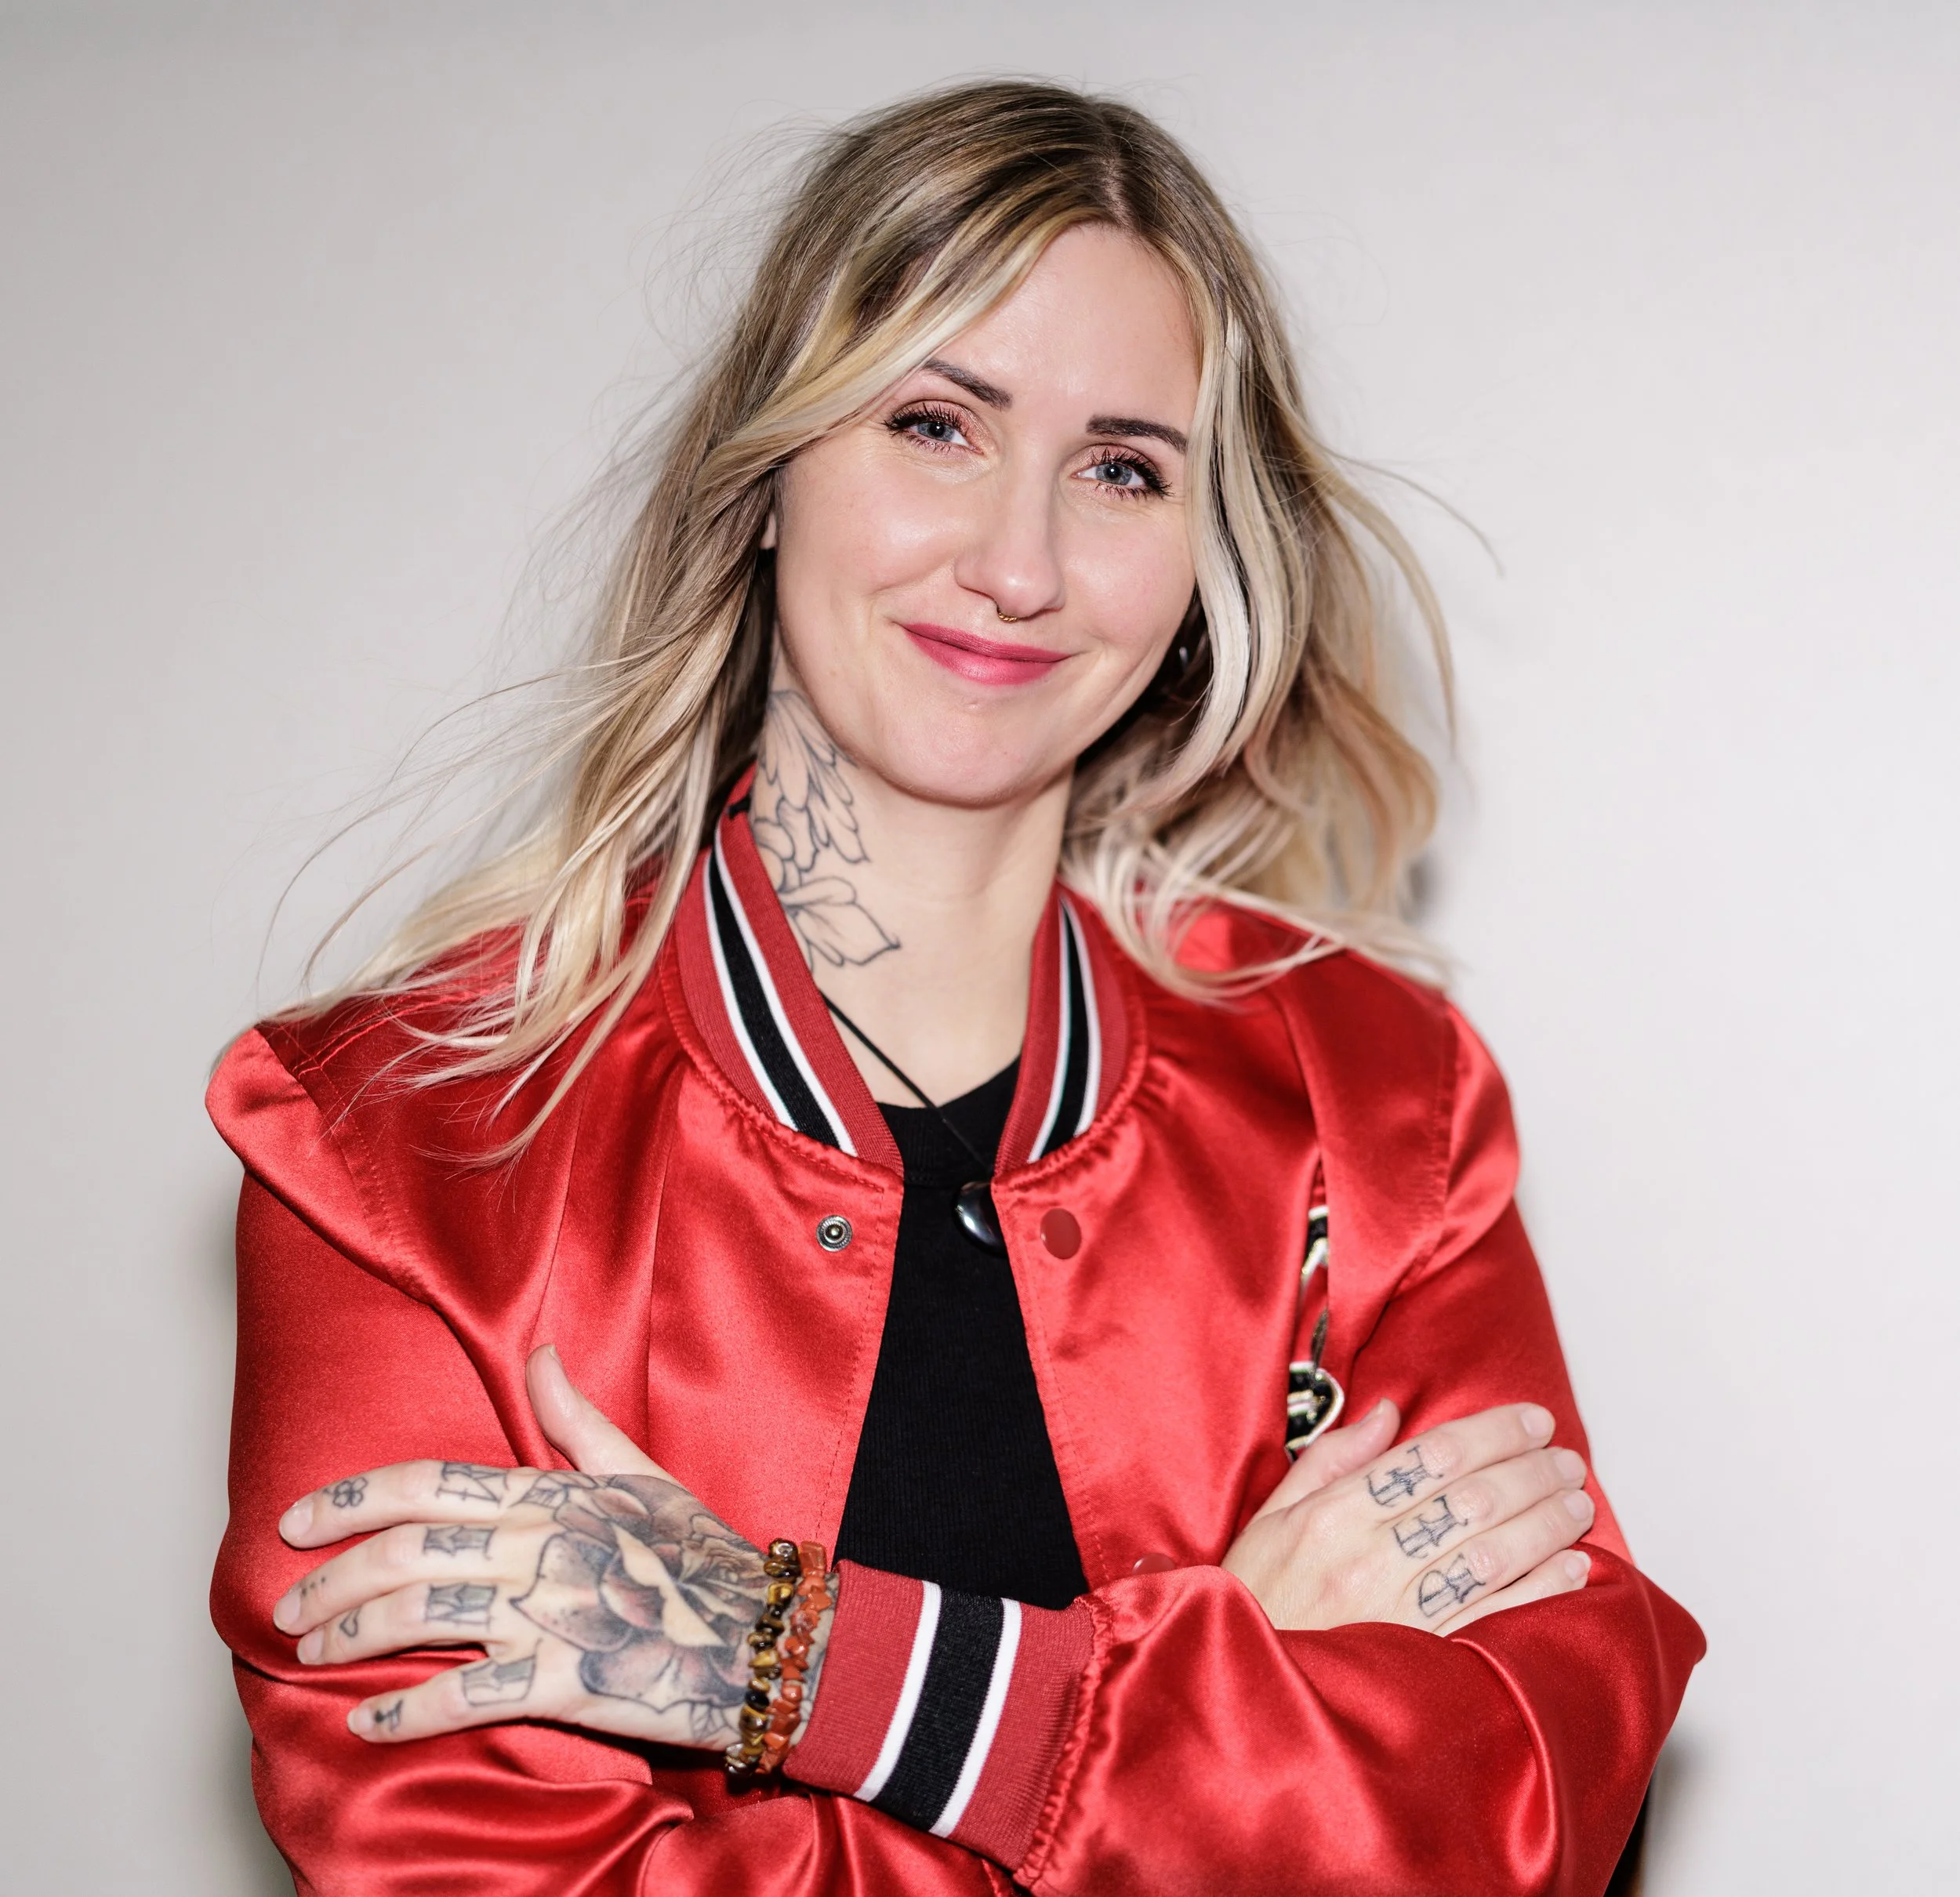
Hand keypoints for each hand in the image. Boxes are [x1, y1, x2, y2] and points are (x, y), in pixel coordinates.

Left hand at [273, 1346, 824, 1747]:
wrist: (764, 1636)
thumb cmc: (700, 1554)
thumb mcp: (641, 1472)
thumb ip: (576, 1417)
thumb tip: (537, 1351)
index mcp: (553, 1494)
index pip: (429, 1485)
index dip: (352, 1500)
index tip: (294, 1522)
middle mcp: (542, 1546)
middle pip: (407, 1554)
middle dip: (331, 1580)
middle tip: (286, 1609)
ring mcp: (552, 1613)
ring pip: (423, 1618)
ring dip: (352, 1639)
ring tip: (313, 1657)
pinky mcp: (566, 1681)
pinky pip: (466, 1698)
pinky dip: (406, 1713)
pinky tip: (367, 1723)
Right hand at [1222, 1399, 1593, 1634]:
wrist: (1240, 1685)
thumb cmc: (1256, 1599)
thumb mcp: (1270, 1518)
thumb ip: (1331, 1460)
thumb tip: (1388, 1414)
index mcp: (1331, 1515)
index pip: (1430, 1457)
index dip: (1490, 1433)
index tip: (1530, 1421)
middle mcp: (1367, 1559)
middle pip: (1469, 1500)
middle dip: (1530, 1471)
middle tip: (1566, 1457)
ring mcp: (1398, 1613)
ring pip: (1490, 1553)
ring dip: (1544, 1523)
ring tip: (1577, 1502)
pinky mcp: (1421, 1661)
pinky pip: (1493, 1618)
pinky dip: (1540, 1589)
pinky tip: (1571, 1567)